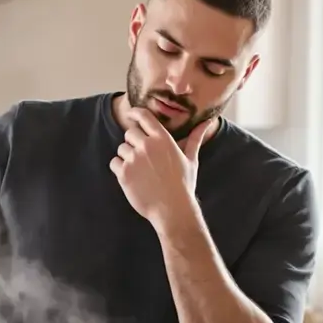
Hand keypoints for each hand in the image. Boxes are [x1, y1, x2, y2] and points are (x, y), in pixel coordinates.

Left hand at [110, 108, 214, 226]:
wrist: (172, 209)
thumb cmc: (183, 184)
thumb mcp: (191, 159)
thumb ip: (195, 138)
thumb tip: (207, 122)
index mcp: (163, 139)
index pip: (144, 116)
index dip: (135, 113)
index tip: (131, 114)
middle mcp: (146, 146)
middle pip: (129, 133)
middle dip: (134, 142)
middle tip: (143, 157)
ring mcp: (134, 159)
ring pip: (121, 148)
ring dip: (127, 157)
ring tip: (140, 171)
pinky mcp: (124, 173)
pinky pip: (114, 163)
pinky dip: (119, 169)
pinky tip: (133, 177)